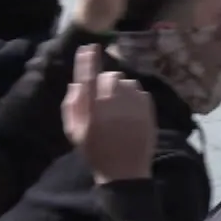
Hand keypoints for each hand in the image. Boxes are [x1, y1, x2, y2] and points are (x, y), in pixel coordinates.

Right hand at [62, 45, 155, 182]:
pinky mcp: (148, 108)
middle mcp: (114, 101)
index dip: (88, 60)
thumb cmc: (96, 152)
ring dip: (120, 89)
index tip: (89, 47)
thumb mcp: (74, 132)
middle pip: (110, 76)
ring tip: (117, 108)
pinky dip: (133, 97)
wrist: (125, 172)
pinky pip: (139, 91)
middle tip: (103, 99)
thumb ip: (71, 105)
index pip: (88, 76)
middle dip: (105, 82)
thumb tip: (76, 84)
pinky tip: (129, 113)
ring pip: (126, 82)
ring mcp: (134, 103)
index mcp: (93, 107)